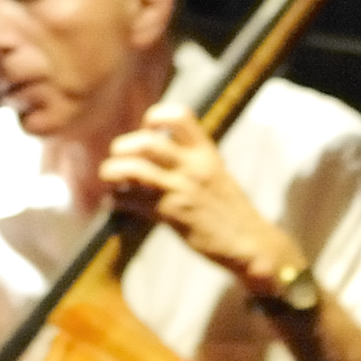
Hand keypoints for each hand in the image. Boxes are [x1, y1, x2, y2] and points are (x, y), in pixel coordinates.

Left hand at [97, 107, 288, 288]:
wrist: (251, 244)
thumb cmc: (231, 211)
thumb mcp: (217, 174)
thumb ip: (191, 160)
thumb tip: (156, 152)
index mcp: (206, 152)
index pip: (179, 116)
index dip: (156, 116)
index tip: (148, 129)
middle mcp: (193, 166)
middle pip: (147, 142)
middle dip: (123, 147)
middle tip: (119, 158)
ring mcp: (182, 190)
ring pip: (134, 169)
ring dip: (112, 171)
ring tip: (109, 178)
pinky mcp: (172, 214)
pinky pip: (132, 201)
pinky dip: (116, 200)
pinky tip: (116, 203)